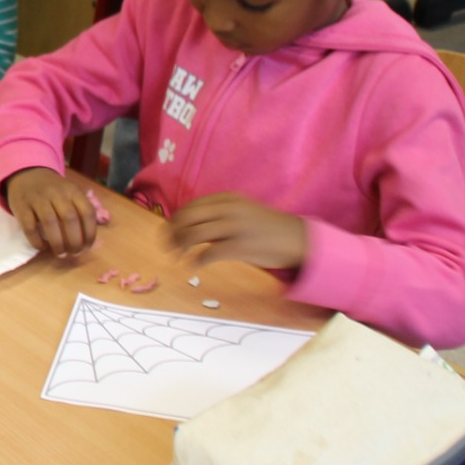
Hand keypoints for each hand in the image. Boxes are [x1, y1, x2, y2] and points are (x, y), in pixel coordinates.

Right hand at [2, 167, 98, 257]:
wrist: (25, 175)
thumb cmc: (52, 191)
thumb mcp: (70, 193)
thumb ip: (80, 211)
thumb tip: (87, 242)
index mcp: (72, 191)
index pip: (87, 212)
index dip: (89, 233)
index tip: (87, 247)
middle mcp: (56, 193)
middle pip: (69, 219)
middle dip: (74, 241)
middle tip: (73, 253)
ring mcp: (37, 199)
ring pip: (50, 222)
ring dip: (58, 243)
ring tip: (60, 254)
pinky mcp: (21, 207)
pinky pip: (29, 227)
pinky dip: (37, 241)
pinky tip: (42, 247)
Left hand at [169, 192, 307, 270]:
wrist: (297, 239)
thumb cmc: (266, 227)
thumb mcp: (242, 211)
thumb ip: (219, 214)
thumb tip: (190, 225)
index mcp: (228, 199)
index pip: (192, 206)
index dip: (176, 219)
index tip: (169, 230)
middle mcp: (229, 210)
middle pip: (188, 218)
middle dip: (172, 232)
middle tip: (166, 244)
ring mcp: (235, 227)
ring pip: (194, 234)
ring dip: (180, 246)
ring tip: (175, 255)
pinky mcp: (241, 247)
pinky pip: (209, 253)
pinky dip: (196, 260)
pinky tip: (192, 265)